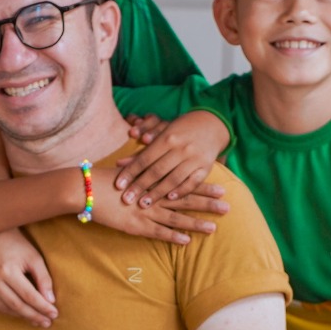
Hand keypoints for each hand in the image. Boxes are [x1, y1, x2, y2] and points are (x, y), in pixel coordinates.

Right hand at [0, 229, 57, 325]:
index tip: (54, 314)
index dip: (43, 307)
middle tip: (47, 323)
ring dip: (22, 316)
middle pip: (17, 305)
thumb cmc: (16, 245)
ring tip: (37, 320)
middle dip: (34, 315)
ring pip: (5, 308)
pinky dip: (9, 311)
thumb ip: (44, 279)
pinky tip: (21, 314)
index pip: (29, 296)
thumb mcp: (34, 257)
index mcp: (7, 270)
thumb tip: (50, 302)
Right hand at [92, 167, 227, 244]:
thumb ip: (144, 171)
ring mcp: (144, 211)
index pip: (183, 182)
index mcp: (153, 181)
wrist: (84, 188)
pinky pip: (157, 232)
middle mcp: (153, 195)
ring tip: (214, 227)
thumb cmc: (104, 178)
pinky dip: (172, 237)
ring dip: (195, 223)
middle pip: (185, 199)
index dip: (202, 185)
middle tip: (227, 205)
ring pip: (176, 217)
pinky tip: (187, 242)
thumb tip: (156, 169)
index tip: (221, 186)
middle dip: (207, 203)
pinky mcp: (134, 225)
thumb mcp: (128, 170)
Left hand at [115, 111, 230, 203]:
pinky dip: (180, 191)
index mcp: (167, 138)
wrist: (212, 125)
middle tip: (126, 199)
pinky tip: (169, 199)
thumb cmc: (180, 131)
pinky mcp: (206, 167)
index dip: (130, 172)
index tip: (118, 186)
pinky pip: (192, 183)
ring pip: (173, 179)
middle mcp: (181, 148)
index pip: (145, 159)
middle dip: (140, 186)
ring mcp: (195, 158)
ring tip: (143, 204)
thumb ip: (142, 151)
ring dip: (157, 193)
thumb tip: (118, 164)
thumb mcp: (161, 136)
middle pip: (156, 171)